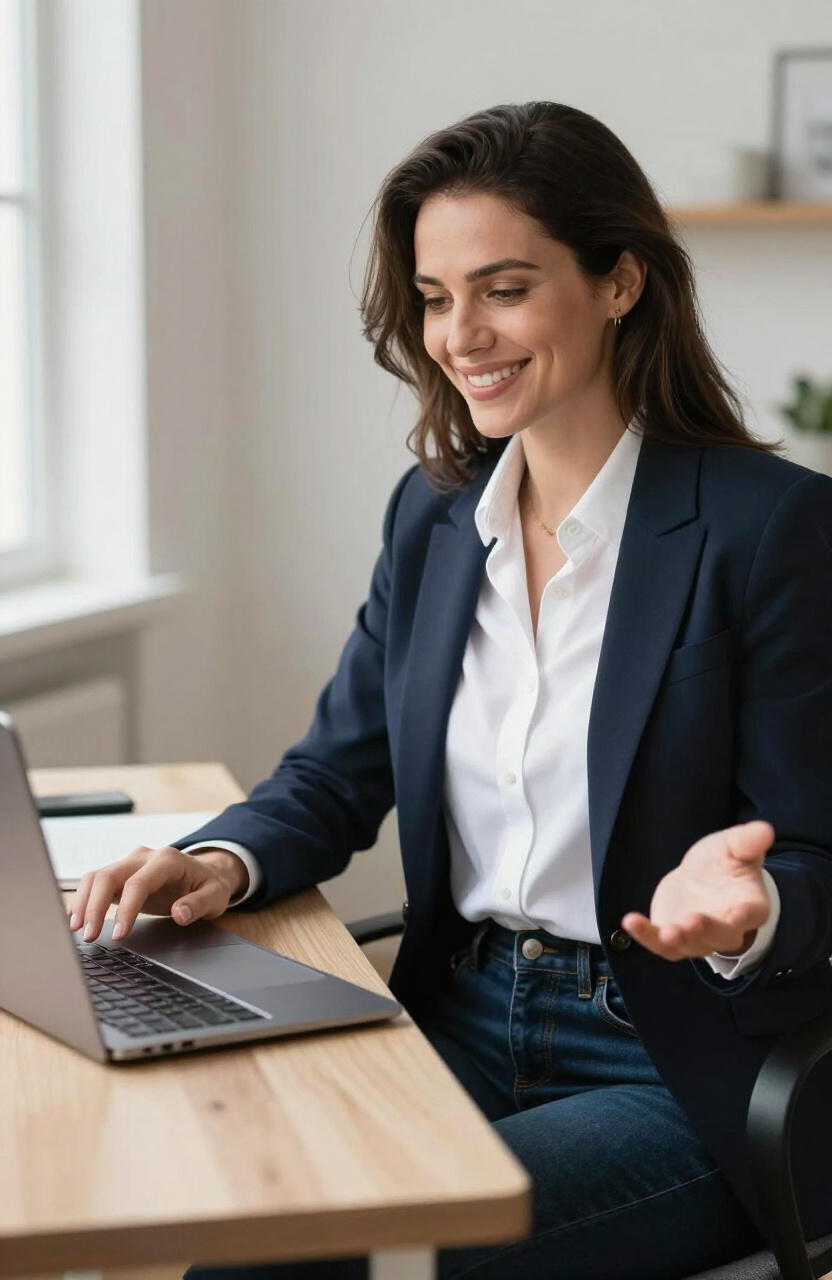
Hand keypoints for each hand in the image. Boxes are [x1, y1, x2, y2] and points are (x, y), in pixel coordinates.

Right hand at [67, 846, 248, 942]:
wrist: (206, 872)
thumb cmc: (209, 884)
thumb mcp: (215, 895)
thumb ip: (198, 904)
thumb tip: (179, 914)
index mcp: (167, 860)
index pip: (138, 883)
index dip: (126, 909)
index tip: (119, 935)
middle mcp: (143, 857)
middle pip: (108, 875)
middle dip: (95, 906)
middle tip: (89, 936)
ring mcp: (129, 863)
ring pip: (96, 877)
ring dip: (84, 903)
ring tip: (77, 930)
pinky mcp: (121, 875)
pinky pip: (95, 883)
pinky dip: (83, 899)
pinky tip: (76, 919)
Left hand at [621, 820, 774, 960]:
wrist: (700, 877)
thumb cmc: (724, 862)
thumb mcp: (734, 845)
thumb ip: (748, 840)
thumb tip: (765, 829)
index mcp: (749, 906)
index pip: (751, 914)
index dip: (744, 915)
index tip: (739, 913)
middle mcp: (726, 929)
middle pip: (719, 936)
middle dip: (706, 930)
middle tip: (692, 922)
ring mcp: (697, 938)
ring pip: (689, 945)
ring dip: (676, 940)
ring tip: (665, 932)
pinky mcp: (671, 939)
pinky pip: (659, 943)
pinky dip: (645, 935)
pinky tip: (630, 921)